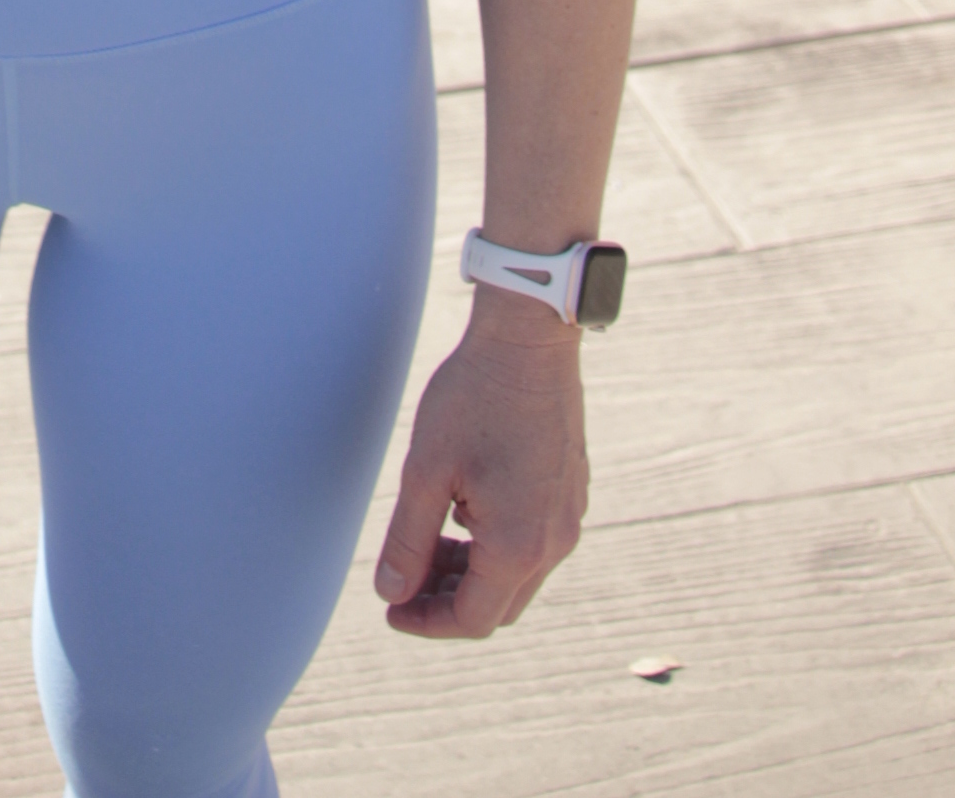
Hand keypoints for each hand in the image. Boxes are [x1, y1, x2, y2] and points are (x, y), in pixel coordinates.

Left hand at [372, 310, 588, 640]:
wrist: (529, 339)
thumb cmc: (474, 399)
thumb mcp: (426, 470)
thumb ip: (408, 539)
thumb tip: (391, 593)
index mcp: (519, 546)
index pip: (473, 619)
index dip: (427, 621)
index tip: (391, 609)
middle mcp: (554, 542)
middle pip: (499, 604)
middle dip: (448, 600)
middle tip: (404, 581)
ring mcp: (568, 516)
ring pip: (518, 574)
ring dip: (472, 573)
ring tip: (427, 546)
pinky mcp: (570, 491)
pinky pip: (534, 541)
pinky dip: (495, 546)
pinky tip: (462, 512)